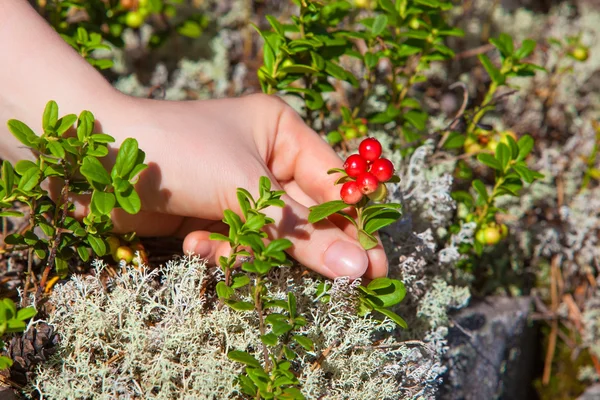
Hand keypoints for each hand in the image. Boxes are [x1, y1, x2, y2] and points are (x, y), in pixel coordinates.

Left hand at [80, 93, 387, 278]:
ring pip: (277, 238)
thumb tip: (357, 268)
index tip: (378, 266)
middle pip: (311, 215)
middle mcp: (266, 160)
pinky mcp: (215, 217)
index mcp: (282, 134)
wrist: (95, 159)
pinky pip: (242, 246)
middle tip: (350, 283)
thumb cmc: (178, 152)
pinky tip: (196, 242)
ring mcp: (240, 191)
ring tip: (221, 243)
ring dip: (253, 249)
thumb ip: (301, 232)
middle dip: (313, 247)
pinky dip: (223, 251)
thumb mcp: (246, 189)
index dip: (359, 225)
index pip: (337, 184)